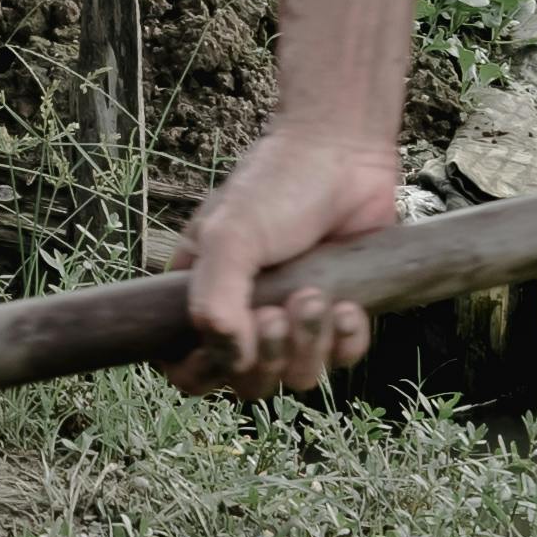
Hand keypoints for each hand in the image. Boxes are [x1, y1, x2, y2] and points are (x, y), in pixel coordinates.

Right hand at [164, 125, 410, 395]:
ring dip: (308, 345)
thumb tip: (227, 355)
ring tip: (317, 296)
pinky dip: (347, 340)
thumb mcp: (230, 235)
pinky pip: (342, 359)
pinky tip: (348, 305)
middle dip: (267, 356)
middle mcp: (247, 314)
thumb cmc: (276, 184)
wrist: (344, 152)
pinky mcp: (340, 313)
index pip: (187, 367)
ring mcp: (295, 317)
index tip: (228, 347)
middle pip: (247, 383)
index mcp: (205, 296)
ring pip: (297, 376)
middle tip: (277, 311)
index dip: (204, 372)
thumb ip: (215, 297)